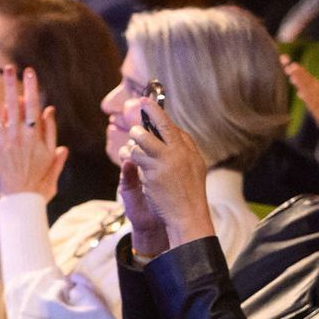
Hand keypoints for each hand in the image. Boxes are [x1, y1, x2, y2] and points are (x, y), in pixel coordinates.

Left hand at [0, 66, 66, 202]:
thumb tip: (49, 109)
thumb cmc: (38, 176)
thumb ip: (50, 131)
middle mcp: (18, 137)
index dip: (31, 87)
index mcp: (35, 136)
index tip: (30, 72)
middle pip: (14, 105)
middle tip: (9, 68)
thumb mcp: (50, 154)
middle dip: (11, 85)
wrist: (19, 198)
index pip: (33, 106)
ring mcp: (2, 143)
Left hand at [117, 92, 211, 247]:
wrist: (187, 215)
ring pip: (144, 138)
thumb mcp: (192, 169)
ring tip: (131, 141)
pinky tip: (126, 157)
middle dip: (151, 111)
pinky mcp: (153, 171)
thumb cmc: (188, 195)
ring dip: (135, 138)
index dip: (160, 116)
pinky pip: (136, 156)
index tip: (149, 105)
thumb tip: (173, 133)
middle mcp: (180, 152)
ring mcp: (167, 160)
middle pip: (163, 124)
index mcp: (189, 151)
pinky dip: (129, 154)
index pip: (174, 128)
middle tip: (142, 102)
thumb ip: (182, 151)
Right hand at [282, 54, 318, 135]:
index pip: (309, 80)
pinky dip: (309, 100)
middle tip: (286, 64)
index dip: (300, 72)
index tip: (289, 62)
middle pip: (306, 86)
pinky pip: (316, 107)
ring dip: (301, 85)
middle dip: (297, 75)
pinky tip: (301, 93)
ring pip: (309, 95)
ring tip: (292, 74)